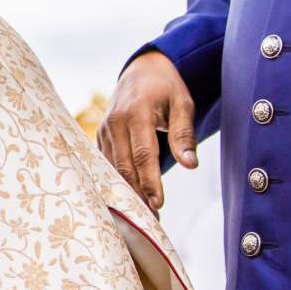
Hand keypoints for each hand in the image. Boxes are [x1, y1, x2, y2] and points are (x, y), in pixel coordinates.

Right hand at [97, 51, 196, 213]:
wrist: (141, 70)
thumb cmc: (166, 88)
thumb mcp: (182, 104)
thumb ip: (184, 135)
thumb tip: (191, 164)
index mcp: (136, 113)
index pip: (143, 155)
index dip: (151, 181)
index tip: (159, 204)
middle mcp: (114, 122)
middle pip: (124, 167)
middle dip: (138, 194)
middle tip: (151, 219)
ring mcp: (103, 129)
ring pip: (113, 169)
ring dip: (127, 192)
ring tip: (143, 214)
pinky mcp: (99, 136)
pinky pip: (106, 164)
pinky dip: (117, 182)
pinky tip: (129, 199)